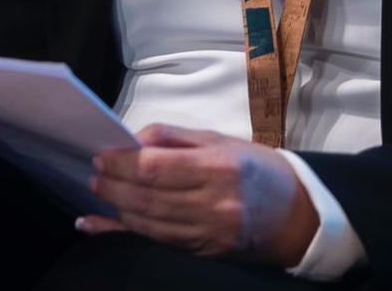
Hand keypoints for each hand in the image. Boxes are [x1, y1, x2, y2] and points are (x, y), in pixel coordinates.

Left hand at [80, 124, 319, 266]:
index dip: (124, 162)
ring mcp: (207, 232)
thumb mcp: (224, 142)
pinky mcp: (201, 252)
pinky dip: (122, 231)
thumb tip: (136, 140)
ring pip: (147, 221)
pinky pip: (153, 240)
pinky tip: (97, 225)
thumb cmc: (261, 171)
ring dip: (116, 206)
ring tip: (98, 190)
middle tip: (94, 172)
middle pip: (148, 196)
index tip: (103, 154)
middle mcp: (213, 202)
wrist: (297, 217)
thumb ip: (178, 138)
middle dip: (114, 184)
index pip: (158, 167)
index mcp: (220, 167)